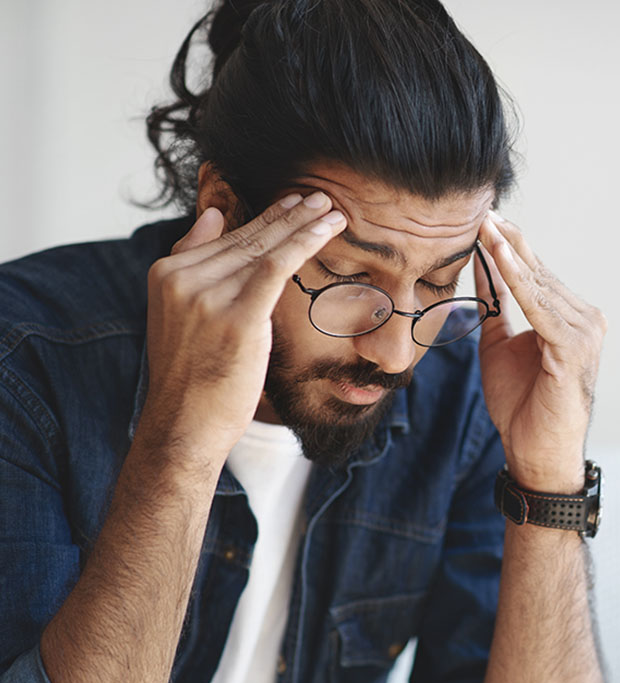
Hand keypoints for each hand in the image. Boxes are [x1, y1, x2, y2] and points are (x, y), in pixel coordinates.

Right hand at [141, 192, 345, 459]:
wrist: (184, 426)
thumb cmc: (191, 378)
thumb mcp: (179, 315)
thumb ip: (192, 263)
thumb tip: (213, 215)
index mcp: (167, 274)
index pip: (225, 238)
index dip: (263, 218)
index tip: (292, 204)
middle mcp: (183, 279)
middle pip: (247, 239)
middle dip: (288, 215)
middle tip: (318, 196)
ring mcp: (207, 296)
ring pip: (265, 248)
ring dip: (303, 224)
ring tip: (330, 208)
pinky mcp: (237, 317)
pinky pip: (277, 267)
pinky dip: (305, 243)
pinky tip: (328, 228)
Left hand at [475, 212, 606, 491]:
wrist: (534, 451)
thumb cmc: (520, 404)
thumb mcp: (498, 345)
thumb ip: (494, 309)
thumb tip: (480, 271)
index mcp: (566, 317)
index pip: (534, 273)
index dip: (507, 247)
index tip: (482, 220)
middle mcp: (582, 318)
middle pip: (538, 271)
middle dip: (508, 241)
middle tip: (482, 209)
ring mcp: (582, 331)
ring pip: (539, 284)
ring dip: (510, 254)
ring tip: (485, 225)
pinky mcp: (572, 347)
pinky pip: (539, 307)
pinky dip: (518, 281)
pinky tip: (499, 257)